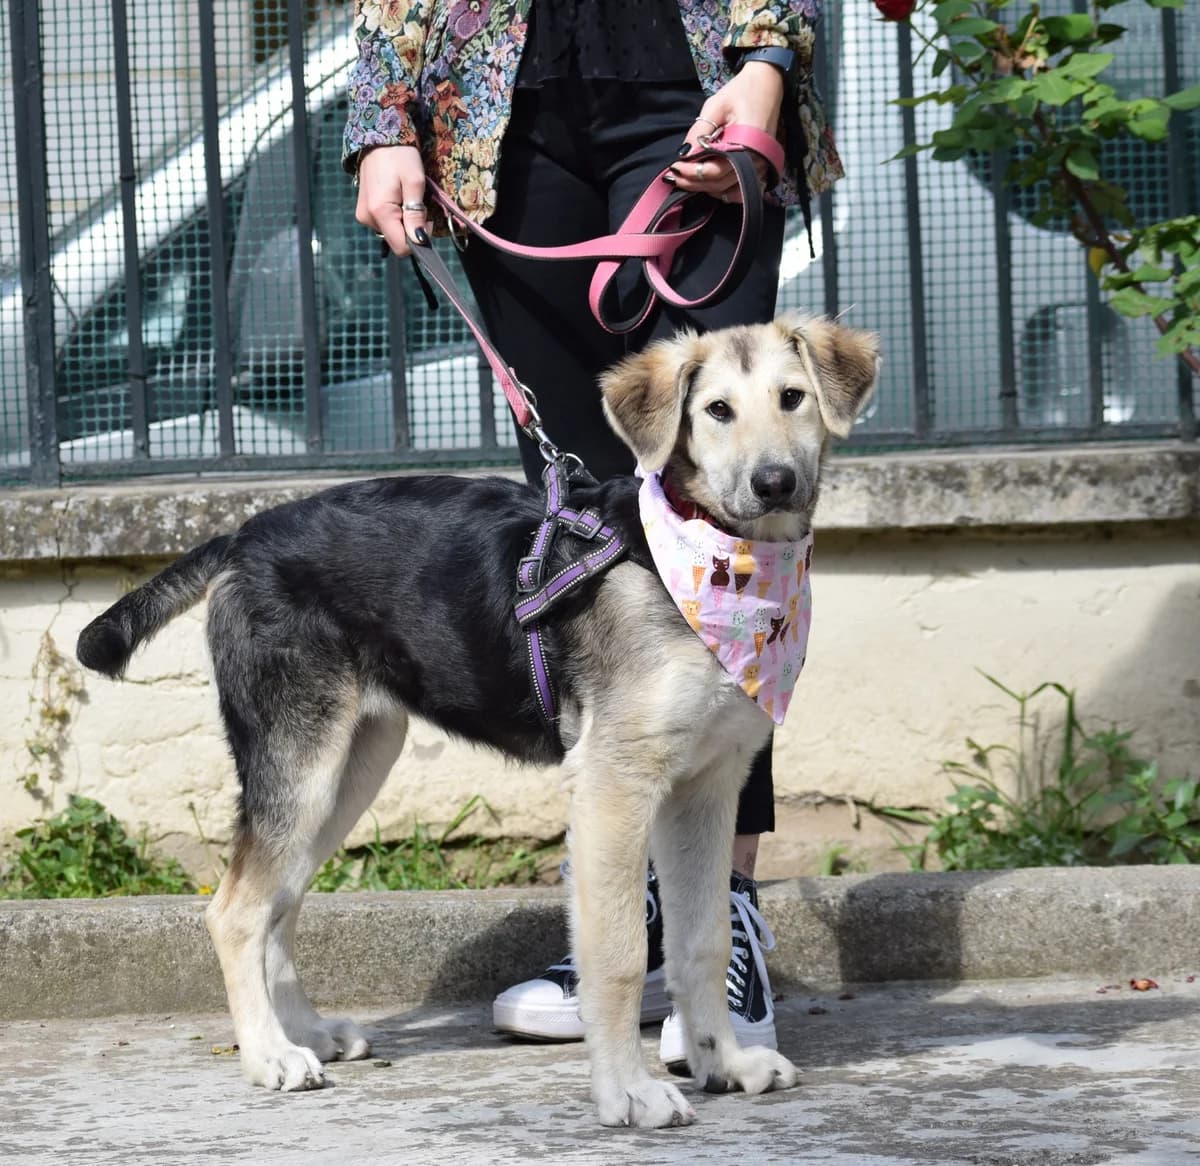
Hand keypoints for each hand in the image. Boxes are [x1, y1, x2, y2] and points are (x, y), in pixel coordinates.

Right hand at [354, 144, 427, 256]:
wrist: (379, 137)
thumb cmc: (400, 156)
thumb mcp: (414, 182)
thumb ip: (416, 214)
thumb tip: (420, 241)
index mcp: (380, 212)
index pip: (402, 247)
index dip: (419, 239)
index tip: (427, 220)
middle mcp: (367, 218)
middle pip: (397, 240)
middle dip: (412, 228)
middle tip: (417, 204)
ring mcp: (364, 215)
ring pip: (391, 232)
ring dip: (404, 221)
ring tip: (406, 197)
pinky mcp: (364, 211)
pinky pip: (385, 223)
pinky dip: (395, 216)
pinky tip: (397, 198)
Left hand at [668, 62, 784, 203]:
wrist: (768, 84)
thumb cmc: (741, 92)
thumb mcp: (716, 106)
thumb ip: (700, 131)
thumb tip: (683, 154)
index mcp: (746, 144)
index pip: (714, 171)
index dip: (692, 172)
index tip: (674, 166)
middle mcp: (756, 161)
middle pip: (720, 184)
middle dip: (694, 182)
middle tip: (675, 176)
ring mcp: (760, 168)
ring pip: (729, 192)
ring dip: (707, 189)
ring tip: (688, 180)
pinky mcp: (760, 169)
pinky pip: (740, 191)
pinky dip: (724, 192)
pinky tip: (709, 184)